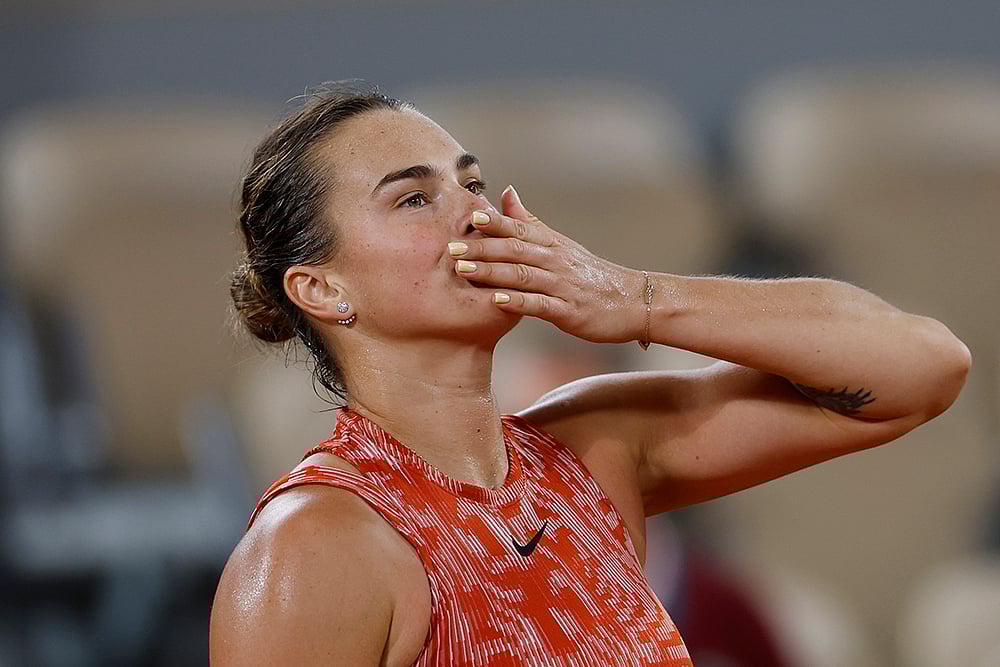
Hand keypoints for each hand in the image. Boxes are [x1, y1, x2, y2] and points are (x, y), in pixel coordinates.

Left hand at [449, 185, 645, 343]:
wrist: (635, 302)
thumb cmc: (592, 275)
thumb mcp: (562, 245)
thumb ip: (531, 222)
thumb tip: (508, 191)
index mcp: (552, 244)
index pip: (519, 228)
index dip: (494, 222)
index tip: (468, 216)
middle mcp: (556, 260)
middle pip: (515, 249)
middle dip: (482, 247)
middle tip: (451, 247)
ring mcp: (562, 285)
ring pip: (522, 274)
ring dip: (491, 271)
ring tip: (463, 271)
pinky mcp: (568, 310)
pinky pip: (539, 304)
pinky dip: (516, 302)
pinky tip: (495, 301)